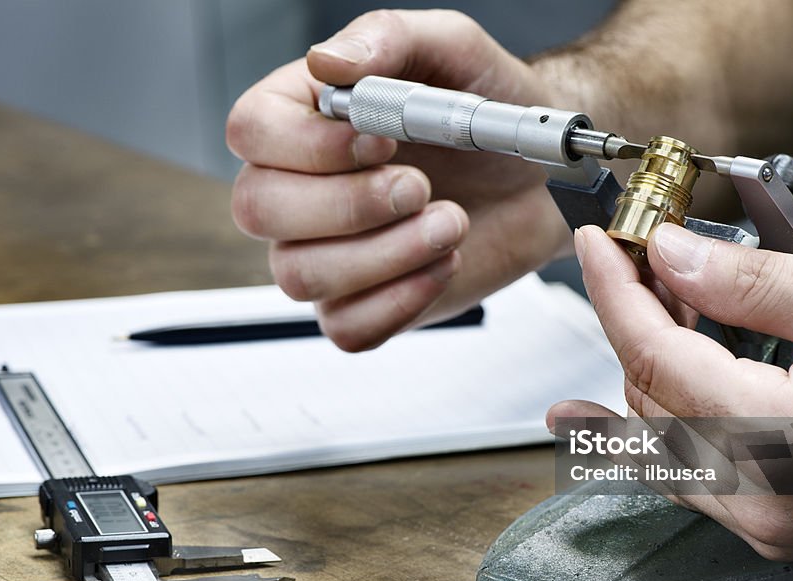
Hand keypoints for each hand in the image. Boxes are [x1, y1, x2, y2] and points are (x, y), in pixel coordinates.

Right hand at [227, 10, 571, 350]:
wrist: (541, 177)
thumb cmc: (493, 110)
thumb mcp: (453, 50)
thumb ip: (388, 41)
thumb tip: (327, 62)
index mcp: (305, 117)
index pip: (251, 131)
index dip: (307, 145)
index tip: (381, 140)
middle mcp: (301, 188)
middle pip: (260, 209)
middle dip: (348, 204)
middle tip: (421, 187)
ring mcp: (327, 252)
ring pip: (300, 276)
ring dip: (386, 255)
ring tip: (452, 222)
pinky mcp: (364, 303)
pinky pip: (348, 328)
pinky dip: (401, 301)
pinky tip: (443, 264)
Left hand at [548, 223, 792, 559]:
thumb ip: (752, 283)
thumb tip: (671, 257)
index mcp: (772, 443)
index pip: (654, 353)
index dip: (615, 290)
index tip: (597, 246)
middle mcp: (755, 500)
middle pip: (648, 393)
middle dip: (635, 318)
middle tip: (644, 260)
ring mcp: (761, 522)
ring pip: (658, 435)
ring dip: (647, 363)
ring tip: (659, 303)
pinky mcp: (770, 522)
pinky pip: (683, 472)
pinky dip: (648, 427)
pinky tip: (608, 411)